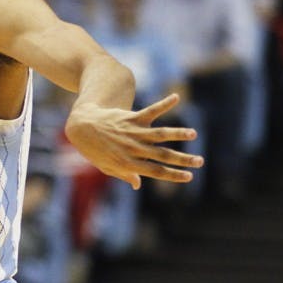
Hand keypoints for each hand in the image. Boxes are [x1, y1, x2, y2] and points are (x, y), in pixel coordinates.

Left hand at [64, 93, 202, 189]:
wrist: (82, 127)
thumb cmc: (94, 149)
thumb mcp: (106, 166)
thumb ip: (123, 175)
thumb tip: (137, 185)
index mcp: (128, 163)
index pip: (156, 172)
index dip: (173, 175)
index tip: (189, 176)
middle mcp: (133, 149)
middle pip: (162, 155)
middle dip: (183, 159)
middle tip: (200, 161)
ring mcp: (133, 132)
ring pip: (159, 134)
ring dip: (178, 133)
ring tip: (193, 134)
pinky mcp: (131, 118)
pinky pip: (150, 110)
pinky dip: (164, 103)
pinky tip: (176, 97)